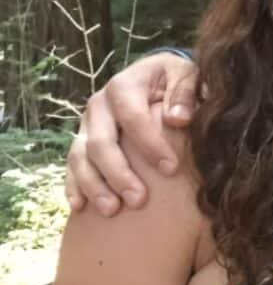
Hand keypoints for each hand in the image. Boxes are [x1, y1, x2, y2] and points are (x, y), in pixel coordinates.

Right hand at [65, 53, 198, 215]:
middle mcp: (99, 105)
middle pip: (101, 142)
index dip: (150, 143)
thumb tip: (178, 119)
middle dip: (118, 173)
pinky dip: (74, 185)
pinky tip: (80, 207)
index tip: (171, 169)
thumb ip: (185, 93)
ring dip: (94, 185)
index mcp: (124, 85)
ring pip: (81, 157)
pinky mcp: (82, 140)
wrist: (155, 75)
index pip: (133, 116)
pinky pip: (72, 165)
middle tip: (139, 200)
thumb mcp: (187, 75)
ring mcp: (87, 124)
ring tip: (111, 210)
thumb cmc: (176, 78)